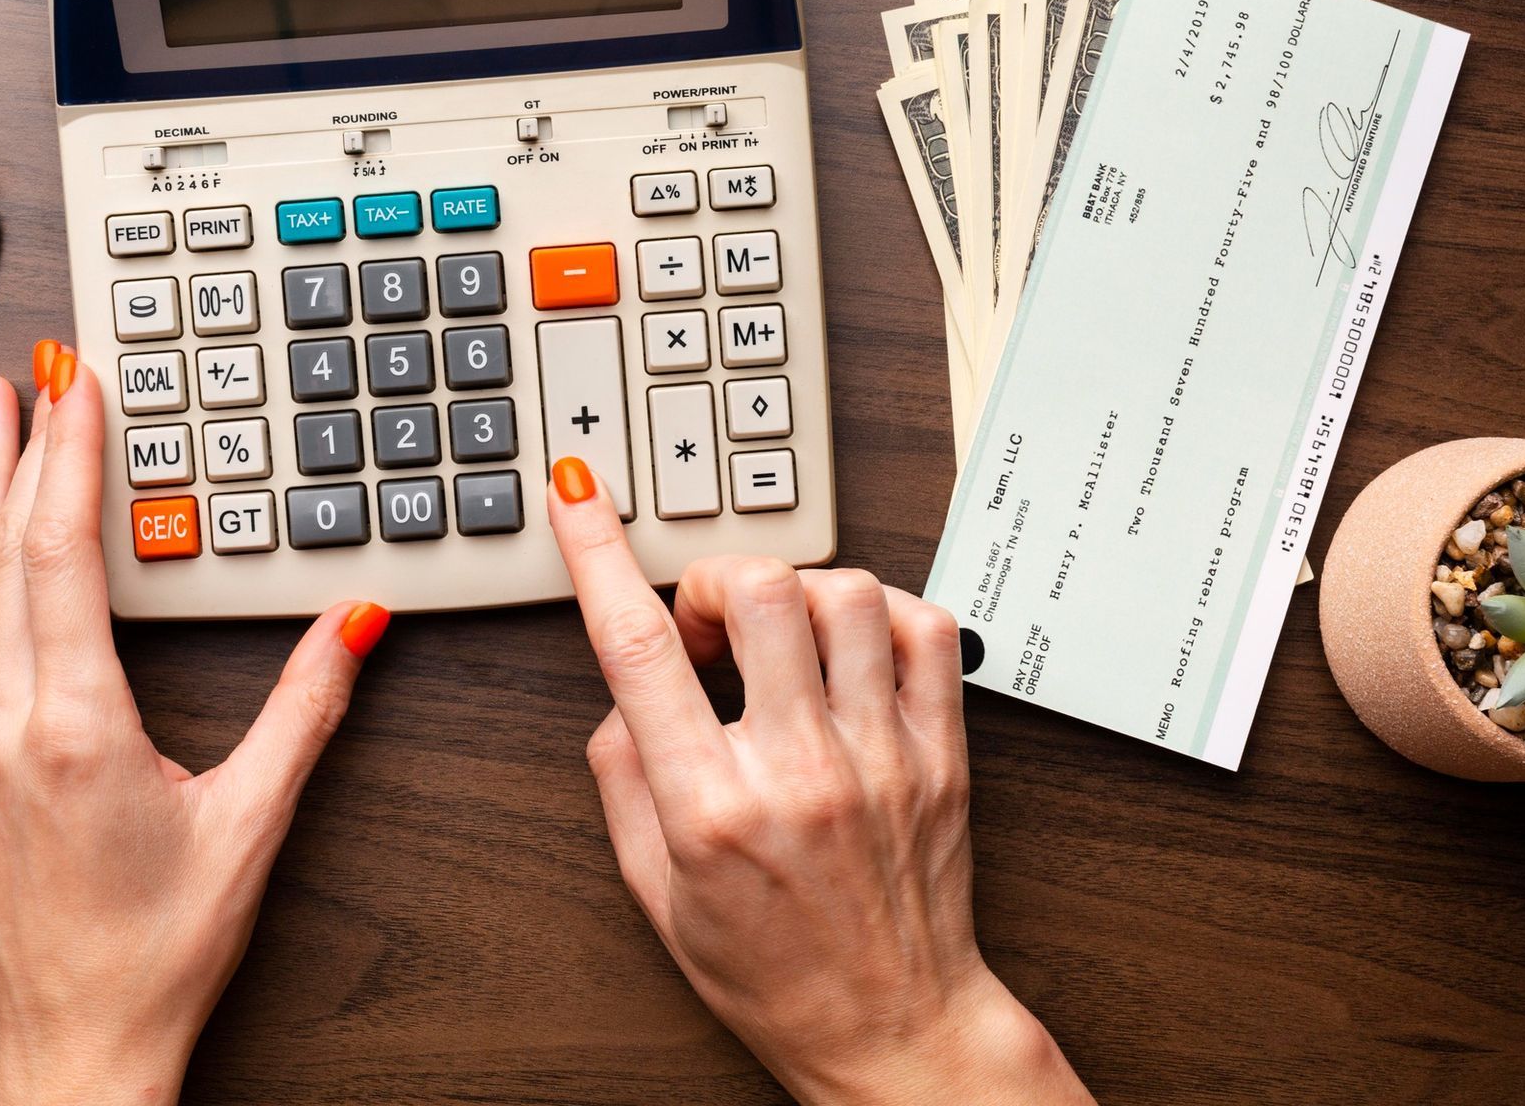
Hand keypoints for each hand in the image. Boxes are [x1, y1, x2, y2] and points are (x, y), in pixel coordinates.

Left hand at [0, 344, 388, 1105]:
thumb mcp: (253, 822)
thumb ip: (308, 708)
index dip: (66, 458)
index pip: (60, 555)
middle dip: (13, 451)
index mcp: (73, 727)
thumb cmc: (159, 949)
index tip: (76, 388)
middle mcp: (0, 725)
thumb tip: (358, 619)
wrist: (76, 1040)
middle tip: (26, 372)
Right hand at [545, 458, 1089, 1104]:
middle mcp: (799, 770)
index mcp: (710, 807)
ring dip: (798, 592)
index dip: (597, 554)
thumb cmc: (771, 970)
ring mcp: (882, 756)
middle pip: (760, 590)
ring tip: (784, 640)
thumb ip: (622, 776)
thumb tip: (625, 689)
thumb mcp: (652, 890)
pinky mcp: (943, 753)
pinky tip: (851, 649)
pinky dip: (881, 611)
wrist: (892, 1027)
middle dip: (717, 580)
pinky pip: (926, 628)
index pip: (639, 647)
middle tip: (711, 627)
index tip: (581, 497)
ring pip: (845, 592)